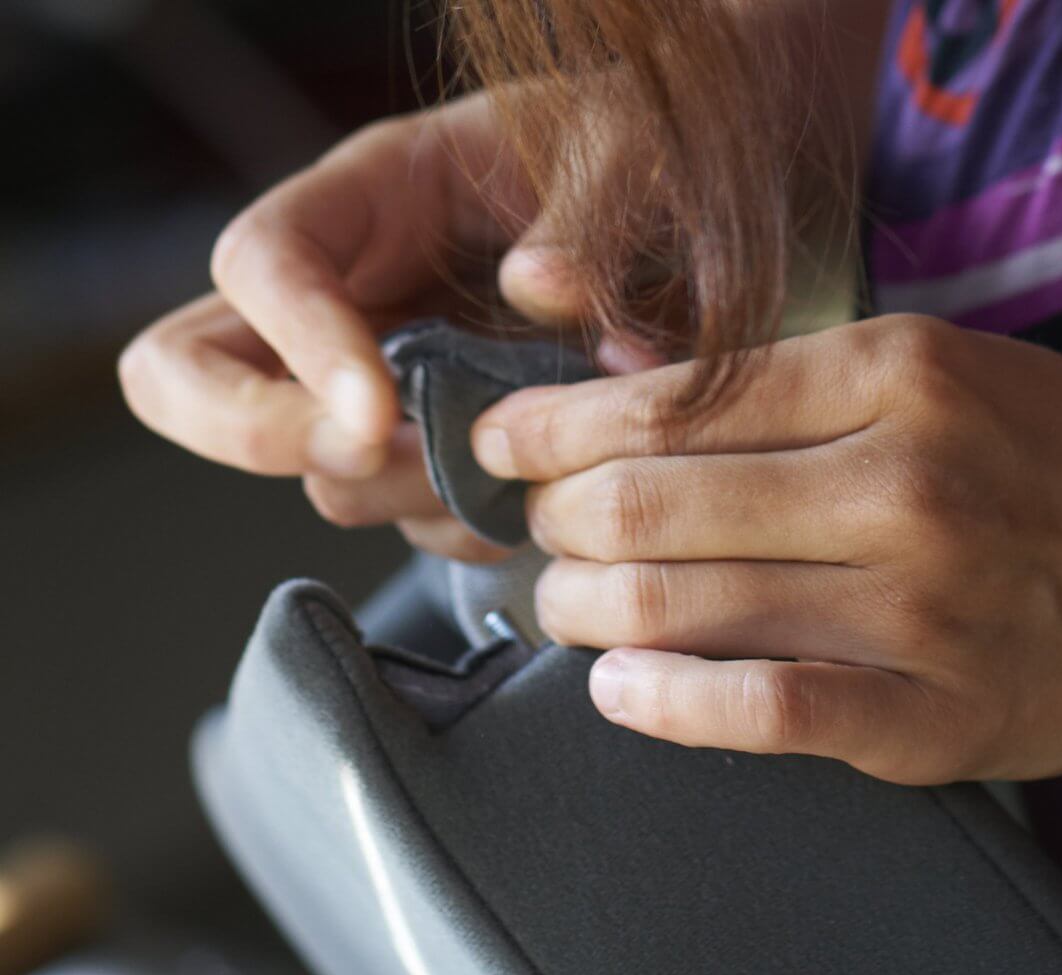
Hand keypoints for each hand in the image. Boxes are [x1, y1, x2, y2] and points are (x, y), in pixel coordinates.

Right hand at [117, 92, 609, 561]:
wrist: (660, 220)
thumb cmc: (627, 164)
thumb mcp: (621, 151)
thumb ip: (588, 211)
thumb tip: (541, 290)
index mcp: (371, 198)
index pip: (261, 264)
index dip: (297, 344)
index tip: (375, 414)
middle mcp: (345, 293)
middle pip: (188, 376)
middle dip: (264, 436)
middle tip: (376, 455)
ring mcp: (372, 377)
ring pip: (318, 471)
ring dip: (402, 494)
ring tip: (508, 470)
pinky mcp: (421, 441)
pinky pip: (402, 511)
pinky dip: (461, 523)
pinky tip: (532, 491)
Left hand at [473, 314, 1061, 785]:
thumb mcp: (946, 368)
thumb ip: (787, 377)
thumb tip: (621, 383)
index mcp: (896, 375)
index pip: (669, 400)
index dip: (554, 424)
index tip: (503, 441)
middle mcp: (900, 483)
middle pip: (651, 501)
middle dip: (553, 517)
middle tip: (531, 526)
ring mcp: (916, 608)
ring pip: (680, 605)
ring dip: (582, 607)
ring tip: (560, 602)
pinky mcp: (929, 716)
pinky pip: (758, 710)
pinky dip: (660, 702)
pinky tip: (619, 689)